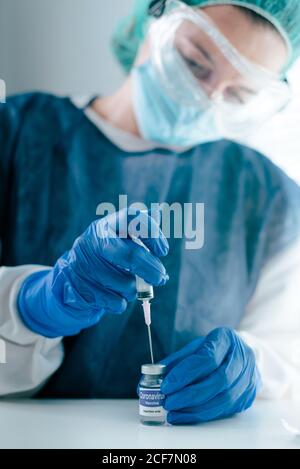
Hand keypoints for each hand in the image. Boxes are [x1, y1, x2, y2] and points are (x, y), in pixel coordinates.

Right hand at [18, 209, 168, 336]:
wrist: (69, 280)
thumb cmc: (106, 261)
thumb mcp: (120, 243)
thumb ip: (141, 239)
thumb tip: (161, 237)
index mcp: (108, 225)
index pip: (133, 218)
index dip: (152, 233)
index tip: (163, 251)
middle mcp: (93, 240)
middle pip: (129, 255)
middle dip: (150, 269)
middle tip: (161, 278)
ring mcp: (83, 263)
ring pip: (124, 283)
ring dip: (133, 290)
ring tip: (128, 287)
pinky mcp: (77, 286)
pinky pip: (113, 300)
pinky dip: (119, 303)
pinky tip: (113, 297)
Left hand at [160, 328, 259, 424]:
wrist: (242, 355)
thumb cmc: (214, 349)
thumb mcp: (196, 346)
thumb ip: (177, 360)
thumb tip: (154, 374)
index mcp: (226, 339)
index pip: (208, 358)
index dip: (185, 374)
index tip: (166, 385)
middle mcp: (242, 358)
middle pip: (218, 381)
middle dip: (189, 395)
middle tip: (168, 402)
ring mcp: (248, 379)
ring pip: (223, 399)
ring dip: (195, 409)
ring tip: (173, 412)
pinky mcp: (247, 397)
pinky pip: (224, 410)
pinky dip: (202, 415)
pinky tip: (185, 415)